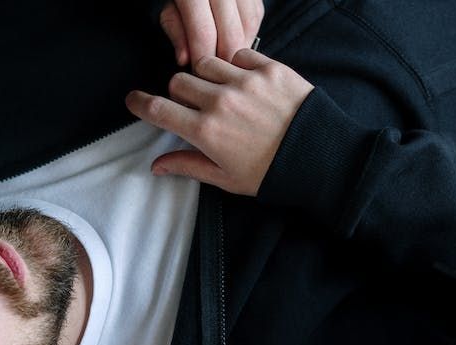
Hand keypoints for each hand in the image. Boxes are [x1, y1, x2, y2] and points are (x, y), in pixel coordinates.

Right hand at [126, 49, 313, 195]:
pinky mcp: (270, 68)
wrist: (322, 160)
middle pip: (178, 81)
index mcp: (206, 132)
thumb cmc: (274, 174)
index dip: (139, 103)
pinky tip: (245, 83)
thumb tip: (157, 166)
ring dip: (206, 77)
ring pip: (206, 63)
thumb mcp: (227, 179)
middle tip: (195, 106)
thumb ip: (189, 166)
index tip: (134, 100)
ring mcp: (246, 82)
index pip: (158, 109)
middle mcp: (221, 102)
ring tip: (222, 92)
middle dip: (180, 93)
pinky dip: (236, 66)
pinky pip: (238, 54)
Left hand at [159, 0, 263, 64]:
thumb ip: (176, 32)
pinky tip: (234, 45)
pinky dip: (247, 36)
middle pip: (231, 35)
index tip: (196, 74)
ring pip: (247, 28)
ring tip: (223, 62)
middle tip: (212, 76)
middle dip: (222, 60)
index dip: (201, 59)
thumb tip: (185, 59)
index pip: (203, 33)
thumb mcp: (169, 8)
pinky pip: (255, 19)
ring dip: (238, 51)